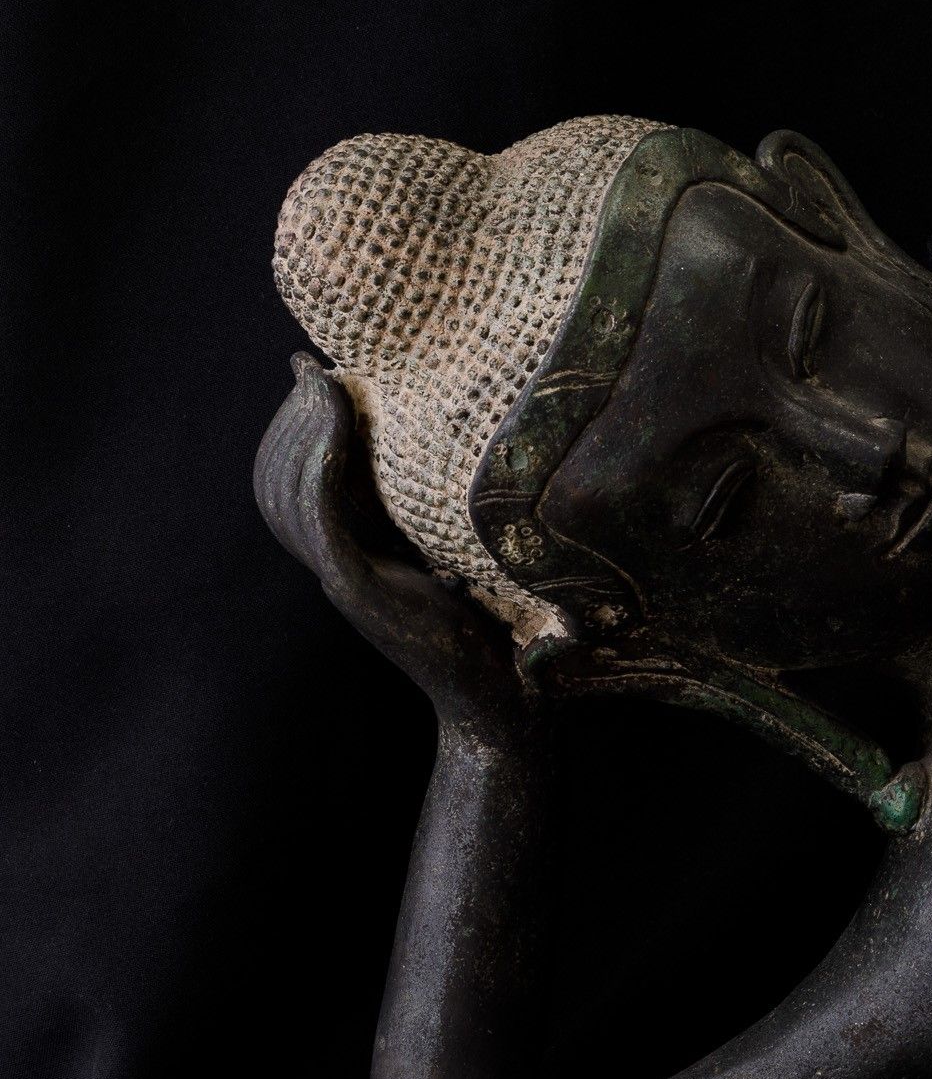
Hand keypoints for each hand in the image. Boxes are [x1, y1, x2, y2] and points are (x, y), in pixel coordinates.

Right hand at [255, 353, 525, 730]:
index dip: (294, 429)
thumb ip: (445, 522)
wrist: (505, 708)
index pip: (294, 484)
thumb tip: (466, 463)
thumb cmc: (503, 635)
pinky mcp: (362, 591)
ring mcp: (344, 580)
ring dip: (304, 432)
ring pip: (293, 494)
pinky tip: (335, 427)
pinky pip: (323, 519)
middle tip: (312, 371)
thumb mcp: (467, 562)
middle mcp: (339, 567)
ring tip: (324, 385)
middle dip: (291, 420)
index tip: (311, 372)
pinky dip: (320, 467)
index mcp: (358, 558)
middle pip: (279, 482)